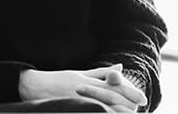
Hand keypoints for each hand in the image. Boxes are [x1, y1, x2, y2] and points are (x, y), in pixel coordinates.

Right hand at [18, 63, 144, 108]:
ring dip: (117, 111)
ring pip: (103, 106)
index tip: (142, 99)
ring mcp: (79, 100)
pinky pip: (90, 112)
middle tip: (140, 109)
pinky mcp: (72, 108)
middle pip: (112, 97)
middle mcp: (86, 89)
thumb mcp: (81, 73)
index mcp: (89, 80)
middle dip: (128, 103)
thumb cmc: (59, 80)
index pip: (114, 86)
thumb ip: (102, 72)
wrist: (35, 87)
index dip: (129, 92)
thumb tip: (120, 68)